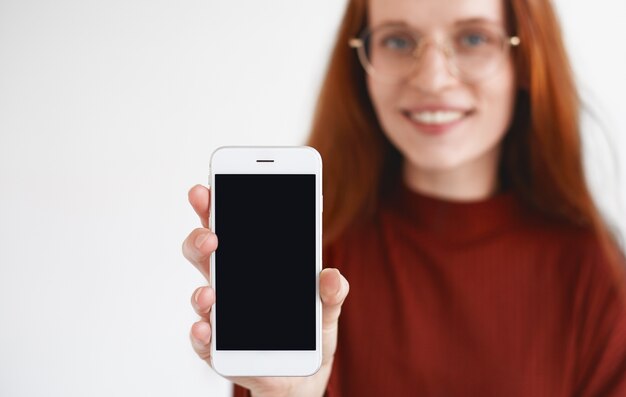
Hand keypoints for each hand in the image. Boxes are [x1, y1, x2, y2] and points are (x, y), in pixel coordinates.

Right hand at [182, 184, 349, 396]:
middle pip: (206, 252)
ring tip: (210, 292)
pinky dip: (202, 334)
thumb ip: (332, 291)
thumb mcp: (327, 307)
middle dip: (202, 238)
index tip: (208, 187)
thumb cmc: (308, 329)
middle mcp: (232, 283)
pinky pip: (204, 339)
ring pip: (202, 293)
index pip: (232, 225)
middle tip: (211, 236)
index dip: (216, 205)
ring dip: (201, 290)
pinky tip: (207, 329)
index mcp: (255, 261)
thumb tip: (332, 275)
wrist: (302, 375)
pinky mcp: (220, 348)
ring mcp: (222, 315)